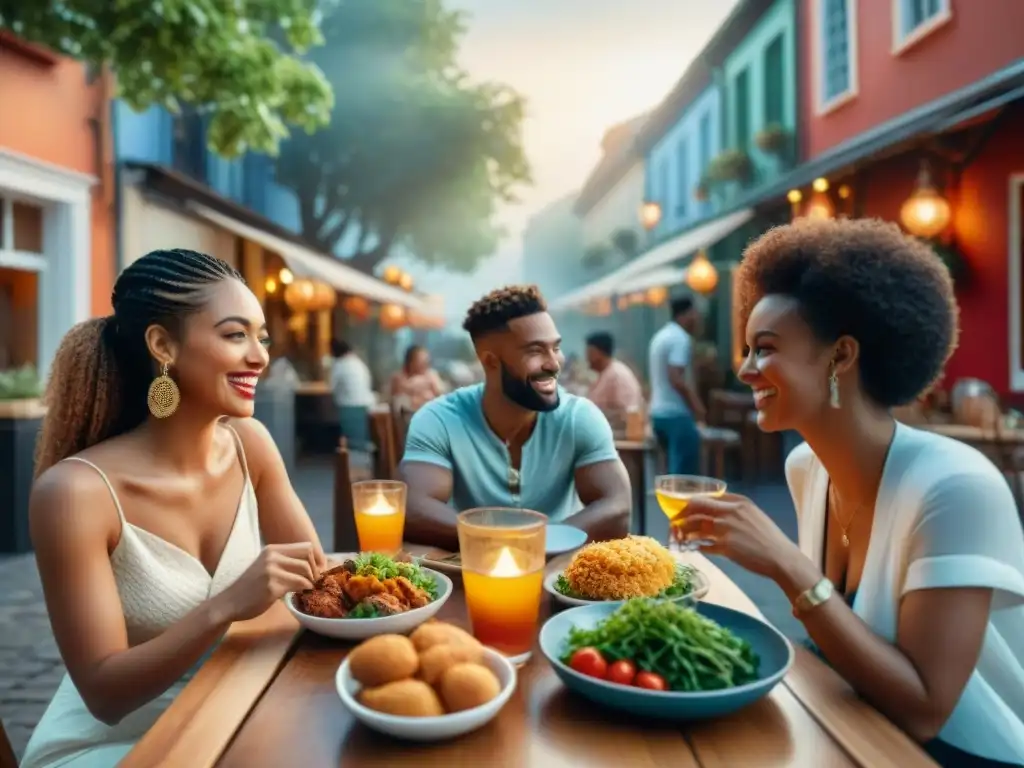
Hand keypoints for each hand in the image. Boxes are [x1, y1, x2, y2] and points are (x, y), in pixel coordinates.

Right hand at [216, 542, 318, 621]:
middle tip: (313, 583)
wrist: (228, 603)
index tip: (315, 573)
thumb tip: (312, 567)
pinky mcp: (272, 586)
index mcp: (272, 549)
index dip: (315, 560)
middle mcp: (272, 556)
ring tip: (306, 589)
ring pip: (306, 571)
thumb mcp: (266, 567)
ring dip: (310, 582)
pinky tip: (298, 595)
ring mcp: (271, 570)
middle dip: (315, 571)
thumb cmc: (250, 588)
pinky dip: (304, 590)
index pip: (306, 547)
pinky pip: (299, 585)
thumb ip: (284, 563)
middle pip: (308, 557)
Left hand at [674, 493, 797, 577]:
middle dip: (682, 513)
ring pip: (696, 526)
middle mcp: (731, 512)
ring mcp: (727, 529)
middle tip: (675, 522)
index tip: (684, 509)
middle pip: (696, 507)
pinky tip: (695, 548)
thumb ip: (734, 511)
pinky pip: (703, 545)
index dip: (691, 503)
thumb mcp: (754, 515)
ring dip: (685, 531)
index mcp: (739, 501)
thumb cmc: (770, 538)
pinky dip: (697, 547)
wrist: (781, 557)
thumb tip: (715, 512)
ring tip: (680, 537)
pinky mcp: (726, 547)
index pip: (706, 497)